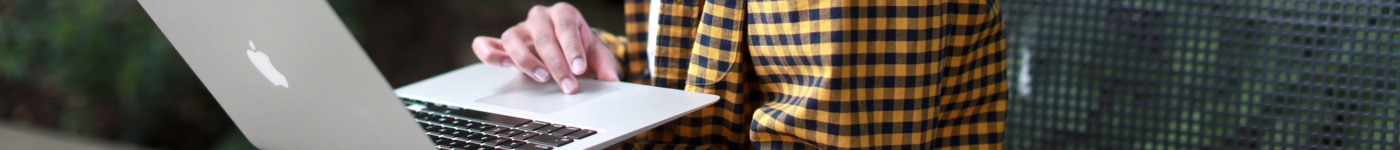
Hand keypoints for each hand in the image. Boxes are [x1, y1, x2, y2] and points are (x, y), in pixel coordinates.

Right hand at [472, 2, 618, 93]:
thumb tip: (611, 80)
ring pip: (513, 39)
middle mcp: (539, 16)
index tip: (579, 69)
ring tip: (542, 78)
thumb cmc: (579, 48)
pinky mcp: (503, 42)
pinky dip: (490, 54)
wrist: (563, 49)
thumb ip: (605, 65)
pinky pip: (487, 44)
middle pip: (543, 37)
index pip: (566, 28)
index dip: (572, 49)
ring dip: (526, 60)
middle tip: (568, 86)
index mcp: (564, 13)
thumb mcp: (596, 54)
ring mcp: (520, 28)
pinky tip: (505, 65)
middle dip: (557, 64)